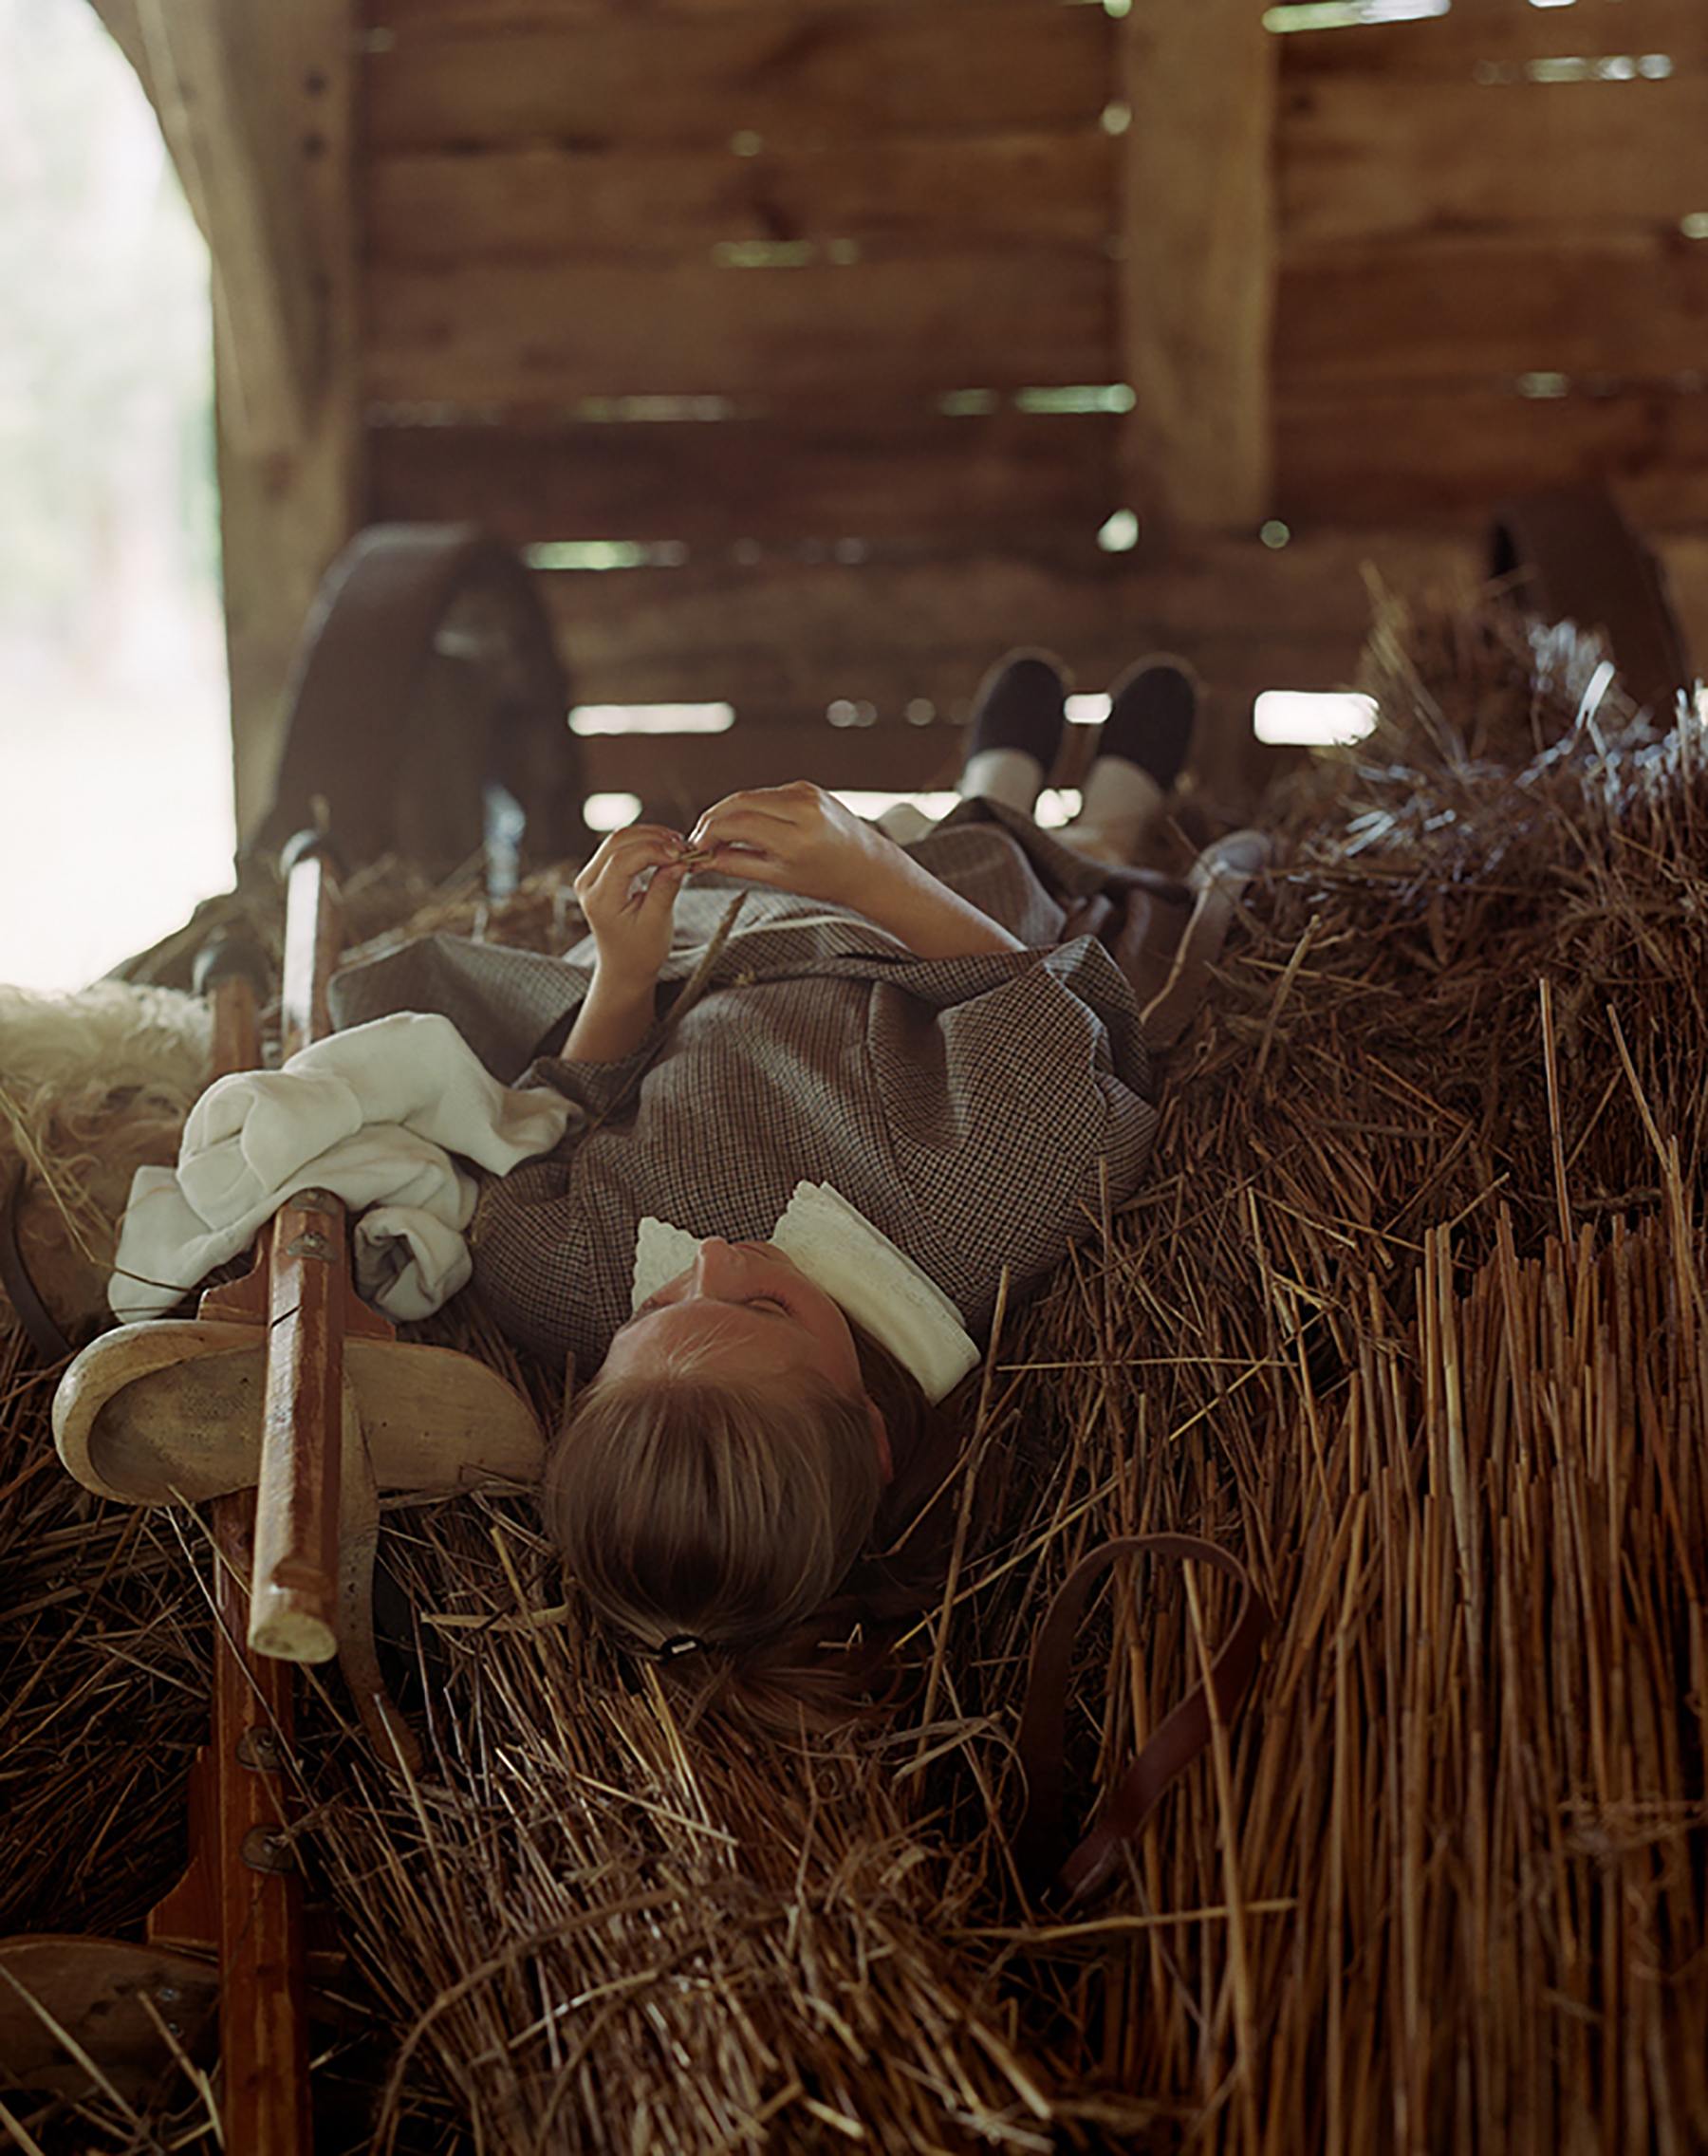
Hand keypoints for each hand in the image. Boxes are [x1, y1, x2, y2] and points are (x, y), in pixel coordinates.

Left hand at [572, 822, 688, 986]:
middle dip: (654, 838)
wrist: (625, 965)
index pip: (623, 859)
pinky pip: (621, 847)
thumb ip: (665, 888)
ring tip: (679, 848)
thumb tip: (679, 860)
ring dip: (651, 837)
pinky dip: (645, 843)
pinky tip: (666, 850)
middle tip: (684, 848)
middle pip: (618, 842)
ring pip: (620, 839)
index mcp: (599, 899)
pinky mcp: (600, 872)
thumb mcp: (657, 922)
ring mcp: (591, 876)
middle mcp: (588, 883)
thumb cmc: (640, 951)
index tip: (682, 855)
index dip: (655, 850)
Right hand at [686, 780, 900, 910]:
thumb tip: (704, 859)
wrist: (868, 867)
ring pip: (750, 795)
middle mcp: (802, 808)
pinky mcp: (806, 787)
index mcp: (797, 837)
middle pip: (739, 802)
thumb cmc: (828, 879)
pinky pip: (766, 794)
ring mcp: (806, 793)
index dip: (709, 834)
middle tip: (699, 840)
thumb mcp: (780, 878)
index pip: (737, 823)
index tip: (696, 848)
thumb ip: (738, 865)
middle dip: (712, 820)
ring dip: (728, 812)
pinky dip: (748, 807)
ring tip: (717, 837)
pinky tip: (741, 826)